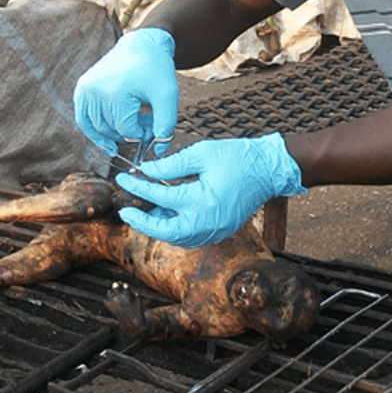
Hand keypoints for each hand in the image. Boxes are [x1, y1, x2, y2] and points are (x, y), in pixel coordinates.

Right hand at [74, 27, 177, 155]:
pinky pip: (83, 118)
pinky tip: (106, 142)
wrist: (142, 43)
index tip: (154, 126)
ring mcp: (85, 89)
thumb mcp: (168, 97)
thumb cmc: (156, 69)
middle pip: (111, 130)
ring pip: (97, 127)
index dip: (143, 134)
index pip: (127, 131)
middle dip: (130, 133)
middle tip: (146, 126)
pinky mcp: (82, 88)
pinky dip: (93, 131)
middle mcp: (95, 92)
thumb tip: (159, 153)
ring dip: (113, 133)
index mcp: (115, 93)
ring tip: (131, 129)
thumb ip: (166, 126)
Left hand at [115, 135, 304, 247]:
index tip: (123, 179)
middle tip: (126, 212)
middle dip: (142, 223)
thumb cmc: (238, 158)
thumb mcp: (201, 153)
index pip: (160, 196)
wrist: (268, 170)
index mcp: (202, 200)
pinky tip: (168, 214)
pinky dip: (175, 229)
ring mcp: (215, 230)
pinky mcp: (220, 232)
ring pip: (177, 238)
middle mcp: (208, 221)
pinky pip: (191, 237)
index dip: (138, 187)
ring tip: (146, 211)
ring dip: (158, 227)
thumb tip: (146, 171)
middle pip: (165, 232)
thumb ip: (171, 164)